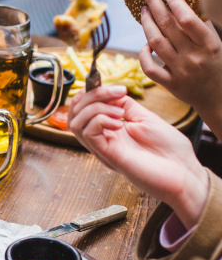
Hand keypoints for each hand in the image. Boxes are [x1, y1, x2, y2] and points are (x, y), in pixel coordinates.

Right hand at [68, 85, 207, 228]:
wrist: (184, 172)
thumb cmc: (170, 150)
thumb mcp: (146, 118)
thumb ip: (126, 105)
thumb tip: (111, 93)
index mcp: (110, 129)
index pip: (84, 108)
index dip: (91, 93)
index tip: (115, 88)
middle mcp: (102, 138)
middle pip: (75, 112)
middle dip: (92, 95)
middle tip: (117, 93)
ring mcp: (103, 147)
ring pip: (75, 122)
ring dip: (94, 107)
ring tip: (119, 111)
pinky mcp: (107, 155)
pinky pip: (87, 133)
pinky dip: (99, 119)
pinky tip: (118, 122)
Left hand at [138, 0, 221, 136]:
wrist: (218, 98)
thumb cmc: (218, 64)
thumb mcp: (218, 43)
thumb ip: (204, 26)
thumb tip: (187, 2)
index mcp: (210, 45)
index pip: (188, 20)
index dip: (176, 2)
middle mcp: (194, 57)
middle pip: (167, 26)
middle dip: (154, 3)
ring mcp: (180, 71)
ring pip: (155, 42)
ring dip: (146, 23)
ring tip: (143, 10)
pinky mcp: (169, 84)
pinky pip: (148, 67)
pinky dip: (143, 53)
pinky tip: (146, 44)